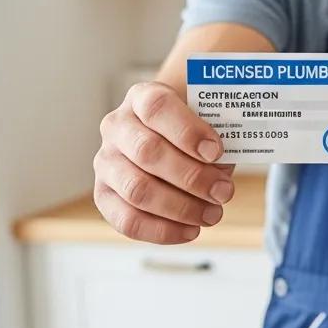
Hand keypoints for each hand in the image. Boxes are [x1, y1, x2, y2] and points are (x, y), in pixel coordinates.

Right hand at [94, 82, 234, 243]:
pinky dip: (163, 230)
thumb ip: (214, 141)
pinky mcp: (104, 195)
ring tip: (212, 214)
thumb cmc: (192, 131)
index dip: (188, 131)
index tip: (216, 151)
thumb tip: (221, 171)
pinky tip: (191, 230)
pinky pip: (127, 220)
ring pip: (137, 189)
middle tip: (224, 192)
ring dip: (181, 207)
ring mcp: (106, 161)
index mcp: (142, 97)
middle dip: (192, 177)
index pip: (157, 107)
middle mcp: (117, 126)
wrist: (168, 138)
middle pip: (148, 152)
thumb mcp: (206, 123)